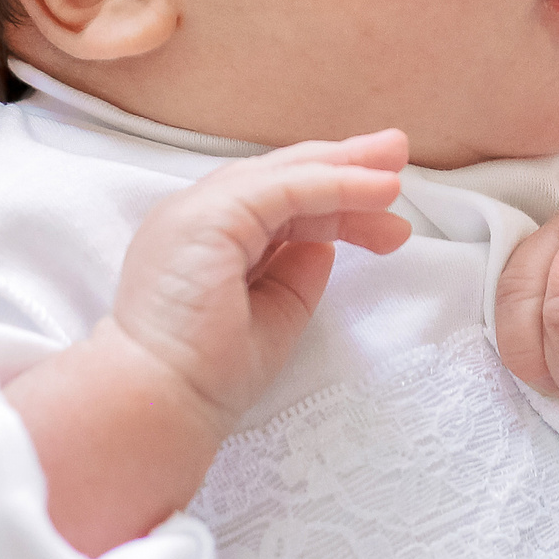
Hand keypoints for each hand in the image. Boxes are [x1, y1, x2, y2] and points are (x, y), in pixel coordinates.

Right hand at [4, 131, 412, 556]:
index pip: (279, 201)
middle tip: (399, 155)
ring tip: (398, 171)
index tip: (387, 217)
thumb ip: (296, 273)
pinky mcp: (212, 214)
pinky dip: (338, 185)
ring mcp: (200, 208)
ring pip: (287, 173)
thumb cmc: (206, 375)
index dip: (336, 201)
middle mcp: (199, 212)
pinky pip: (288, 189)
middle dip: (345, 163)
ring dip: (348, 168)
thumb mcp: (273, 315)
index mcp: (207, 235)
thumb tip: (328, 242)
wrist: (159, 403)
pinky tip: (380, 191)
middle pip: (284, 175)